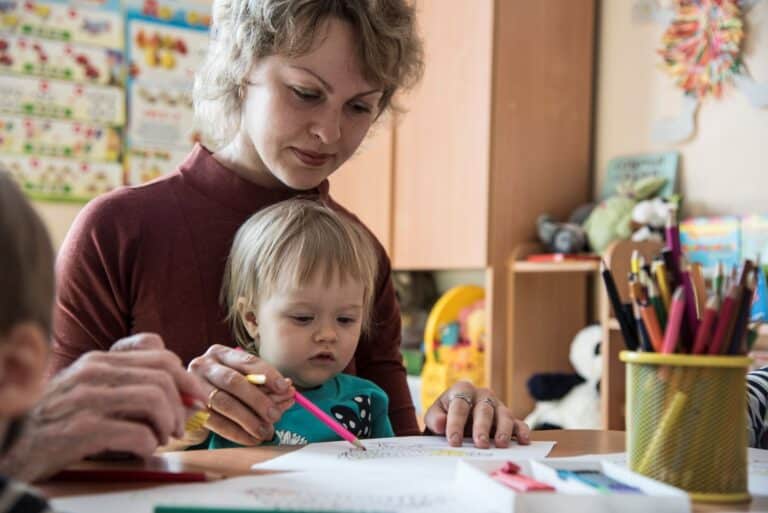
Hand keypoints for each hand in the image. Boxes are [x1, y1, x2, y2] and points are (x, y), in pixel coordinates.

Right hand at [0, 333, 206, 481]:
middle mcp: (93, 371)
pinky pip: (135, 431)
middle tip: (180, 427)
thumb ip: (133, 386)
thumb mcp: (93, 393)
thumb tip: (188, 400)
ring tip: (163, 438)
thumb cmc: (58, 421)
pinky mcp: (79, 429)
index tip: (196, 399)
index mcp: (100, 360)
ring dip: (169, 423)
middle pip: (163, 374)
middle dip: (182, 403)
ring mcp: (85, 398)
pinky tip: (143, 449)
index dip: (187, 377)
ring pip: (154, 397)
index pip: (160, 353)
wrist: (10, 444)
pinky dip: (149, 443)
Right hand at [187, 345, 294, 445]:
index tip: (286, 388)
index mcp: (220, 353)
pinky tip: (252, 439)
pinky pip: (215, 422)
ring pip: (223, 402)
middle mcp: (203, 366)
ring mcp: (193, 387)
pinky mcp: (189, 410)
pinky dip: (237, 433)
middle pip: (233, 381)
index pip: (247, 360)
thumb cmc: (225, 390)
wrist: (190, 406)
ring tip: (266, 431)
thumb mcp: (244, 381)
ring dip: (248, 420)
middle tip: (276, 416)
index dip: (268, 375)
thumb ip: (265, 385)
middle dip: (258, 400)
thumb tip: (289, 390)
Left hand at [423, 381, 529, 448]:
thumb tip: (441, 423)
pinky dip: (522, 431)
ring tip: (501, 444)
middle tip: (480, 443)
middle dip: (482, 427)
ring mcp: (498, 406)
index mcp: (463, 390)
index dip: (456, 424)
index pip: (460, 406)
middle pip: (484, 410)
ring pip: (503, 415)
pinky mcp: (509, 419)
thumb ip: (435, 418)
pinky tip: (523, 440)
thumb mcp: (434, 416)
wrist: (456, 420)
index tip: (453, 441)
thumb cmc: (445, 416)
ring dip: (503, 430)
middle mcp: (483, 395)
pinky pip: (518, 423)